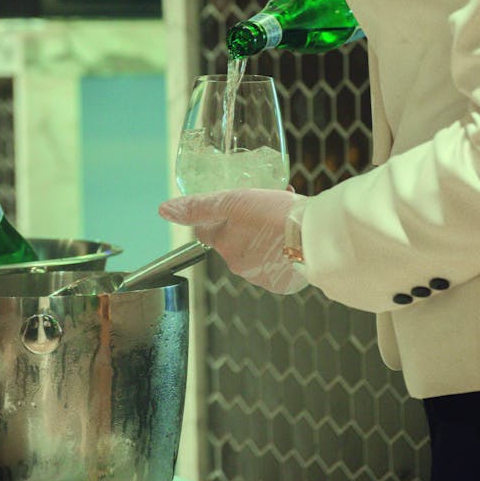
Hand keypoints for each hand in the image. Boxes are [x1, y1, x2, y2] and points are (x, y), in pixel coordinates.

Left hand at [158, 188, 307, 294]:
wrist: (315, 239)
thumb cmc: (273, 216)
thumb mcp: (231, 202)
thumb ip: (197, 207)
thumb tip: (164, 209)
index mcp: (225, 247)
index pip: (208, 230)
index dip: (221, 211)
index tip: (237, 200)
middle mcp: (241, 267)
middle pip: (236, 238)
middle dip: (247, 220)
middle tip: (266, 202)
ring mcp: (265, 275)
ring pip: (259, 247)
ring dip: (266, 232)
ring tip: (285, 214)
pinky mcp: (288, 280)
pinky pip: (280, 259)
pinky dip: (284, 246)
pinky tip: (296, 232)